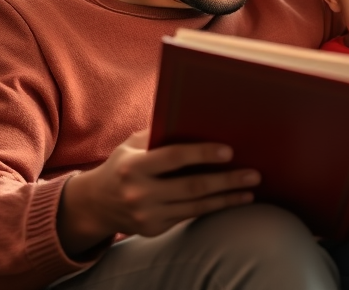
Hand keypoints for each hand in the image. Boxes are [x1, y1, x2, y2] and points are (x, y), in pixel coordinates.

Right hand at [57, 130, 259, 255]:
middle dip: (226, 180)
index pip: (174, 158)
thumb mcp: (131, 145)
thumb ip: (158, 133)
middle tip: (253, 174)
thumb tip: (197, 118)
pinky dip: (213, 208)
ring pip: (195, 207)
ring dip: (226, 198)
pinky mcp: (154, 229)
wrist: (95, 203)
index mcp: (133, 166)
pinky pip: (190, 216)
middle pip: (191, 186)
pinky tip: (232, 200)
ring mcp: (146, 215)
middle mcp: (139, 193)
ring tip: (250, 190)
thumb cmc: (123, 164)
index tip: (229, 151)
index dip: (202, 153)